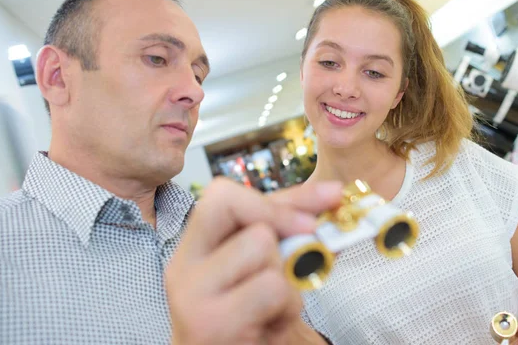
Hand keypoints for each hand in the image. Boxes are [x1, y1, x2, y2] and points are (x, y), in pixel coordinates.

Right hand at [165, 177, 341, 344]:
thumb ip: (289, 229)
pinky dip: (287, 305)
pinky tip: (272, 324)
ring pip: (261, 245)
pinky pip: (273, 286)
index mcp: (193, 248)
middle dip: (277, 225)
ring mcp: (192, 295)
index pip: (222, 194)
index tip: (313, 216)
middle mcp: (183, 267)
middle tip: (299, 252)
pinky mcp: (211, 323)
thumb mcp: (265, 267)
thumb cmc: (254, 317)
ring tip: (274, 304)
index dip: (274, 200)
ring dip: (286, 276)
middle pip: (231, 207)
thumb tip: (333, 195)